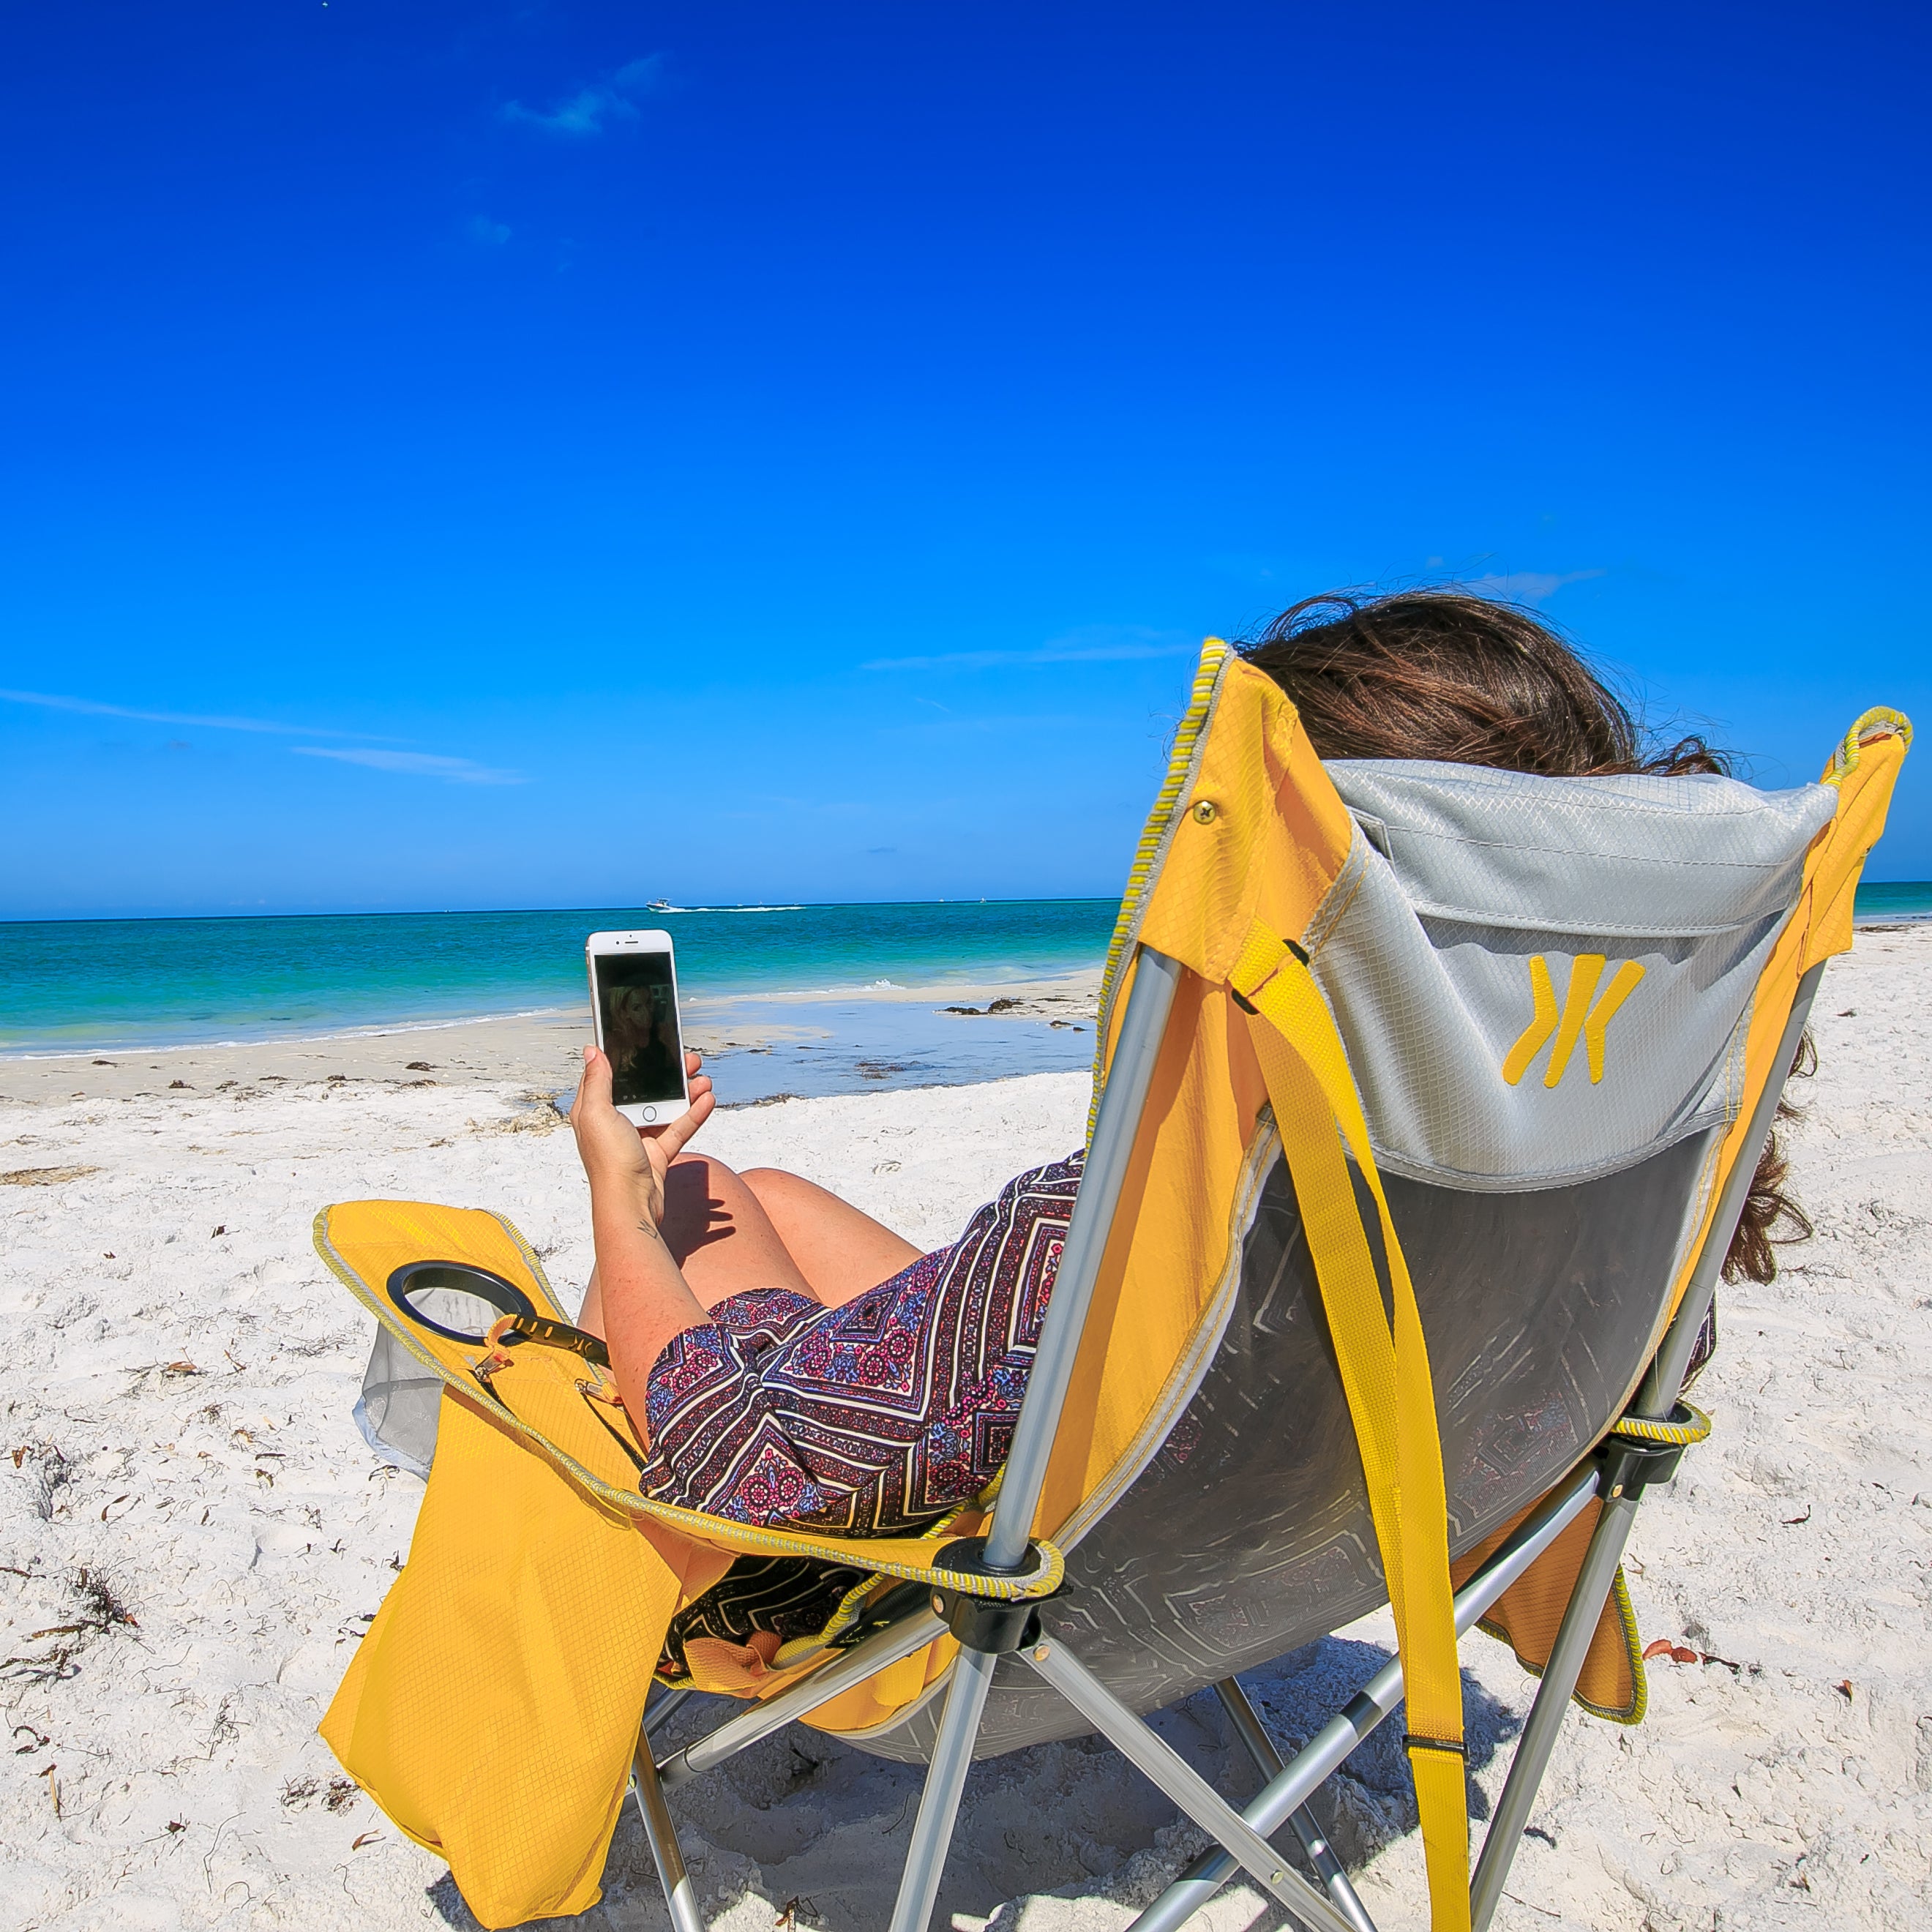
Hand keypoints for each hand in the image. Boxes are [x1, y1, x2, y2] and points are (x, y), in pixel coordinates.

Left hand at [569, 1047, 715, 1227]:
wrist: (630, 1206)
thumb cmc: (609, 1163)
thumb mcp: (597, 1114)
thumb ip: (597, 1081)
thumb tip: (593, 1050)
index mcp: (594, 1111)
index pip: (608, 1076)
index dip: (624, 1058)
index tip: (642, 1041)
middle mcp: (614, 1122)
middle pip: (642, 1089)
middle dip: (665, 1074)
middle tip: (686, 1059)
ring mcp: (637, 1138)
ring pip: (664, 1107)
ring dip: (685, 1092)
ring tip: (702, 1079)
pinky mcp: (657, 1152)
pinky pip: (677, 1128)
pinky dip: (693, 1114)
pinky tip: (707, 1100)